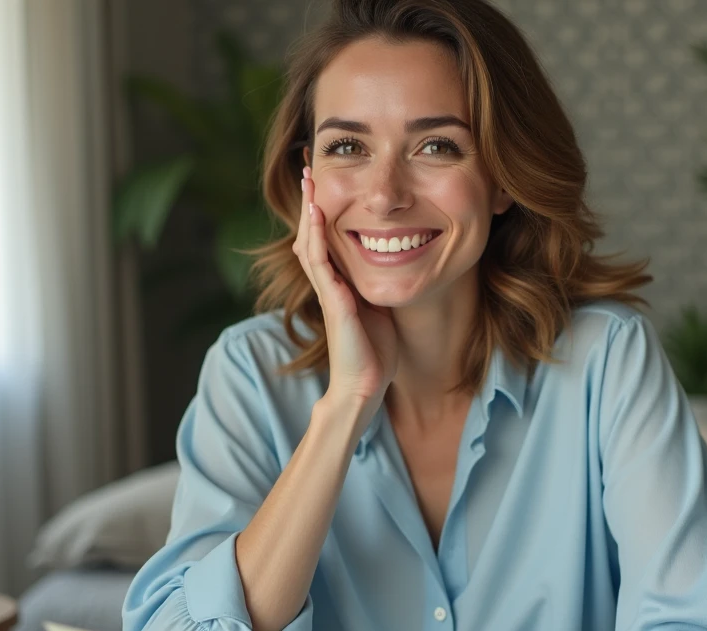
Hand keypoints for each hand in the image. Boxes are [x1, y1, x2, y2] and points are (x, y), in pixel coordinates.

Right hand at [294, 165, 398, 409]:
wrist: (365, 385)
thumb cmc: (374, 352)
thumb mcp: (380, 307)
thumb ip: (380, 284)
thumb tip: (397, 260)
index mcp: (340, 283)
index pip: (327, 238)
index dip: (324, 210)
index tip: (326, 182)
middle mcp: (329, 283)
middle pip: (312, 233)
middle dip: (311, 201)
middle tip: (309, 168)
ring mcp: (328, 291)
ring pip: (311, 242)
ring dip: (309, 210)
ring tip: (309, 180)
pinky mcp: (333, 302)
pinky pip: (320, 263)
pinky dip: (317, 237)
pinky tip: (317, 215)